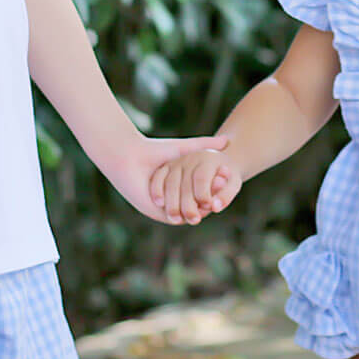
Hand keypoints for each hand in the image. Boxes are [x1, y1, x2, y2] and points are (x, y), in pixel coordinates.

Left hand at [98, 133, 229, 221]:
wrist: (129, 157)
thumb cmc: (154, 150)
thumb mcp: (184, 149)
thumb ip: (205, 146)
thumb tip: (227, 141)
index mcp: (181, 186)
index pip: (203, 190)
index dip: (217, 184)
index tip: (229, 174)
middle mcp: (174, 198)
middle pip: (199, 202)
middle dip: (214, 195)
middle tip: (228, 184)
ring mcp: (166, 206)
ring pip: (190, 211)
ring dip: (204, 206)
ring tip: (218, 195)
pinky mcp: (158, 212)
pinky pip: (178, 217)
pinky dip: (191, 212)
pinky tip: (203, 202)